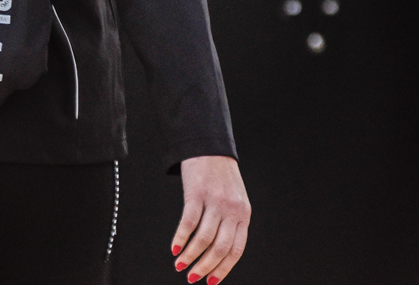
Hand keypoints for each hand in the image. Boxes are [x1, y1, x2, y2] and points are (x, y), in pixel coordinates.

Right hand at [173, 155, 249, 283]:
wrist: (209, 147)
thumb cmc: (220, 176)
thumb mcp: (234, 200)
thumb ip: (230, 223)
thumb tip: (217, 253)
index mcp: (243, 215)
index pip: (235, 250)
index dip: (223, 269)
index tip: (210, 282)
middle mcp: (231, 210)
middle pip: (219, 248)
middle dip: (205, 267)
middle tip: (192, 278)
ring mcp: (215, 201)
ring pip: (203, 239)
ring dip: (190, 256)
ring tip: (180, 265)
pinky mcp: (197, 193)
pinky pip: (188, 222)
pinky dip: (180, 238)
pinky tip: (174, 247)